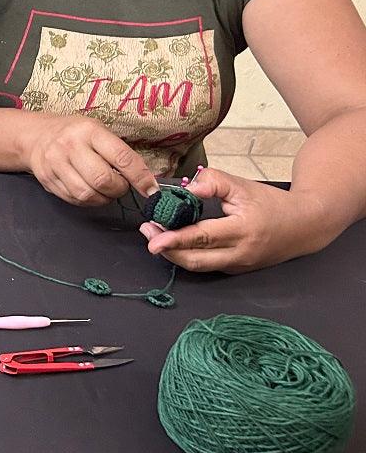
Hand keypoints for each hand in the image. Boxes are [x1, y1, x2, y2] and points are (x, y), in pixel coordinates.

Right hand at [24, 114, 158, 206]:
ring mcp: (56, 164)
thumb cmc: (74, 133)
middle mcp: (71, 146)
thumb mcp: (97, 130)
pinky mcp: (48, 181)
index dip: (140, 176)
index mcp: (89, 131)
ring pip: (87, 194)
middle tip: (120, 185)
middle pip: (102, 180)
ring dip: (103, 198)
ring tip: (105, 189)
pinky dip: (88, 201)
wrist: (36, 136)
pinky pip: (74, 200)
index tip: (151, 189)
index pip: (121, 157)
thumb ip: (118, 152)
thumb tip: (145, 179)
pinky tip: (90, 190)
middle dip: (119, 189)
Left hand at [140, 168, 327, 272]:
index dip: (174, 239)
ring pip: (199, 266)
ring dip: (174, 254)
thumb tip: (189, 189)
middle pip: (195, 260)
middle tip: (147, 233)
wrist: (305, 226)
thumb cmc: (271, 203)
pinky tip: (175, 243)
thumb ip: (213, 183)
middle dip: (167, 249)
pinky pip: (208, 266)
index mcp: (242, 231)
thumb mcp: (242, 186)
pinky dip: (188, 256)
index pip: (202, 238)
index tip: (153, 238)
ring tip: (155, 236)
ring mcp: (239, 266)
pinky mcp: (237, 270)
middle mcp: (240, 254)